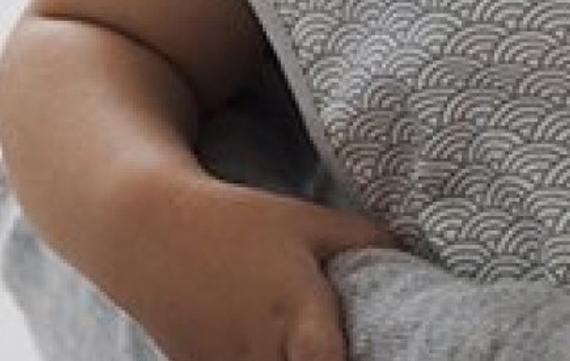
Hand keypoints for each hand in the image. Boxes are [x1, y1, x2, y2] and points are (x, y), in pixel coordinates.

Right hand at [130, 180, 395, 360]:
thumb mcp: (310, 221)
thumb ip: (365, 239)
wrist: (154, 233)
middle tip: (349, 346)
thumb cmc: (243, 222)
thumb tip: (415, 252)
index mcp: (296, 312)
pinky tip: (274, 348)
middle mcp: (259, 352)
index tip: (376, 353)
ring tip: (310, 343)